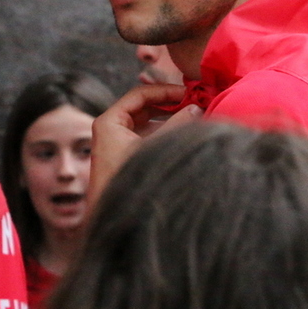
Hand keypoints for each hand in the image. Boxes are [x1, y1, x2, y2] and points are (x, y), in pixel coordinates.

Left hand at [87, 84, 199, 206]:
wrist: (114, 217)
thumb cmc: (129, 181)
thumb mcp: (156, 147)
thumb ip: (178, 124)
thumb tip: (197, 106)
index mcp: (109, 122)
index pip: (139, 94)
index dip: (165, 90)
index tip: (187, 92)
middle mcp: (111, 128)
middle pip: (144, 106)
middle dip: (169, 103)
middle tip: (193, 102)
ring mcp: (117, 141)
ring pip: (147, 121)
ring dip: (169, 117)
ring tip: (192, 115)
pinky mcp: (125, 154)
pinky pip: (147, 134)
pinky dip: (164, 130)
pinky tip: (183, 132)